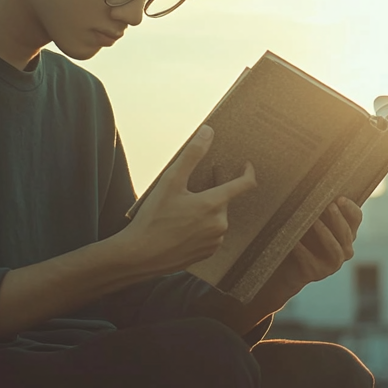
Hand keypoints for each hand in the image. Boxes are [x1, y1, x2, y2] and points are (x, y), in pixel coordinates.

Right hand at [116, 125, 257, 275]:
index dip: (247, 172)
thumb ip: (192, 154)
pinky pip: (210, 234)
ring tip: (185, 206)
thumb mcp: (171, 181)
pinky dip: (202, 225)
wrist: (140, 255)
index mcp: (214, 205)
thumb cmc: (153, 218)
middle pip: (224, 200)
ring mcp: (214, 242)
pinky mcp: (206, 254)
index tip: (245, 165)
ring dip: (207, 208)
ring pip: (216, 217)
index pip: (244, 185)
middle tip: (197, 183)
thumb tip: (208, 132)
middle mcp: (219, 225)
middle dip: (214, 189)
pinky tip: (184, 223)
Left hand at [270, 197, 362, 293]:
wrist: (286, 265)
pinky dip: (302, 250)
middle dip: (338, 219)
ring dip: (325, 234)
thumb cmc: (301, 236)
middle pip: (347, 233)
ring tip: (313, 222)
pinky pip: (311, 261)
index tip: (339, 198)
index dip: (350, 208)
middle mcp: (344, 249)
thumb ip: (318, 207)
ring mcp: (332, 264)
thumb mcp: (311, 220)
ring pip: (335, 249)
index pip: (356, 218)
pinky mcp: (317, 273)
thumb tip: (315, 187)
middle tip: (328, 206)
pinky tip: (295, 241)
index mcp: (346, 232)